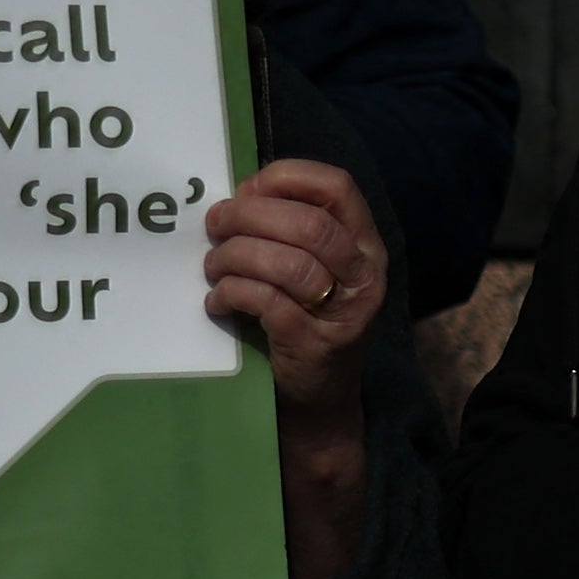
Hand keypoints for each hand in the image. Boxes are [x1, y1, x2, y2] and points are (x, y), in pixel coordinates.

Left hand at [201, 156, 382, 415]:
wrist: (319, 400)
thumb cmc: (304, 321)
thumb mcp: (310, 268)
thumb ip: (287, 230)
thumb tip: (237, 196)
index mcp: (364, 245)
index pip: (337, 186)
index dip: (286, 178)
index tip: (247, 190)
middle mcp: (365, 275)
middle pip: (309, 224)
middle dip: (248, 216)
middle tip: (214, 226)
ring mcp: (345, 313)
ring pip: (288, 263)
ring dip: (235, 257)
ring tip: (213, 268)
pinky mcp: (316, 344)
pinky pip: (266, 302)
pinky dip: (231, 294)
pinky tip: (217, 301)